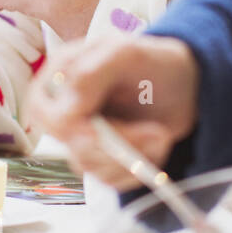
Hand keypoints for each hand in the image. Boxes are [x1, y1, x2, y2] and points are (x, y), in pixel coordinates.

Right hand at [28, 34, 199, 189]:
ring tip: (161, 133)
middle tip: (156, 133)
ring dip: (132, 155)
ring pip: (89, 165)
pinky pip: (106, 177)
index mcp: (59, 77)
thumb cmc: (152, 63)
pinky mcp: (95, 157)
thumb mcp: (128, 55)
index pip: (51, 115)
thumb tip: (68, 100)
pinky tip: (154, 145)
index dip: (82, 128)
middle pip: (71, 144)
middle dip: (117, 145)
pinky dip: (136, 167)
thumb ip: (94, 71)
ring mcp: (77, 135)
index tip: (120, 129)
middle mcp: (61, 107)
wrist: (180, 85)